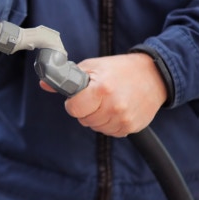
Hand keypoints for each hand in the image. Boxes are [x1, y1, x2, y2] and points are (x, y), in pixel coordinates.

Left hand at [41, 53, 166, 136]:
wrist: (155, 75)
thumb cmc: (120, 69)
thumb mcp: (92, 67)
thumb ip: (67, 78)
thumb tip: (44, 85)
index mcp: (102, 89)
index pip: (74, 109)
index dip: (74, 102)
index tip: (80, 96)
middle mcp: (114, 106)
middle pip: (84, 120)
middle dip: (86, 110)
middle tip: (96, 97)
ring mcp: (124, 119)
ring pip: (96, 128)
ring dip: (98, 118)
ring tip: (108, 102)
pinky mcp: (132, 127)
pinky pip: (110, 132)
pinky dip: (110, 123)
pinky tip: (117, 110)